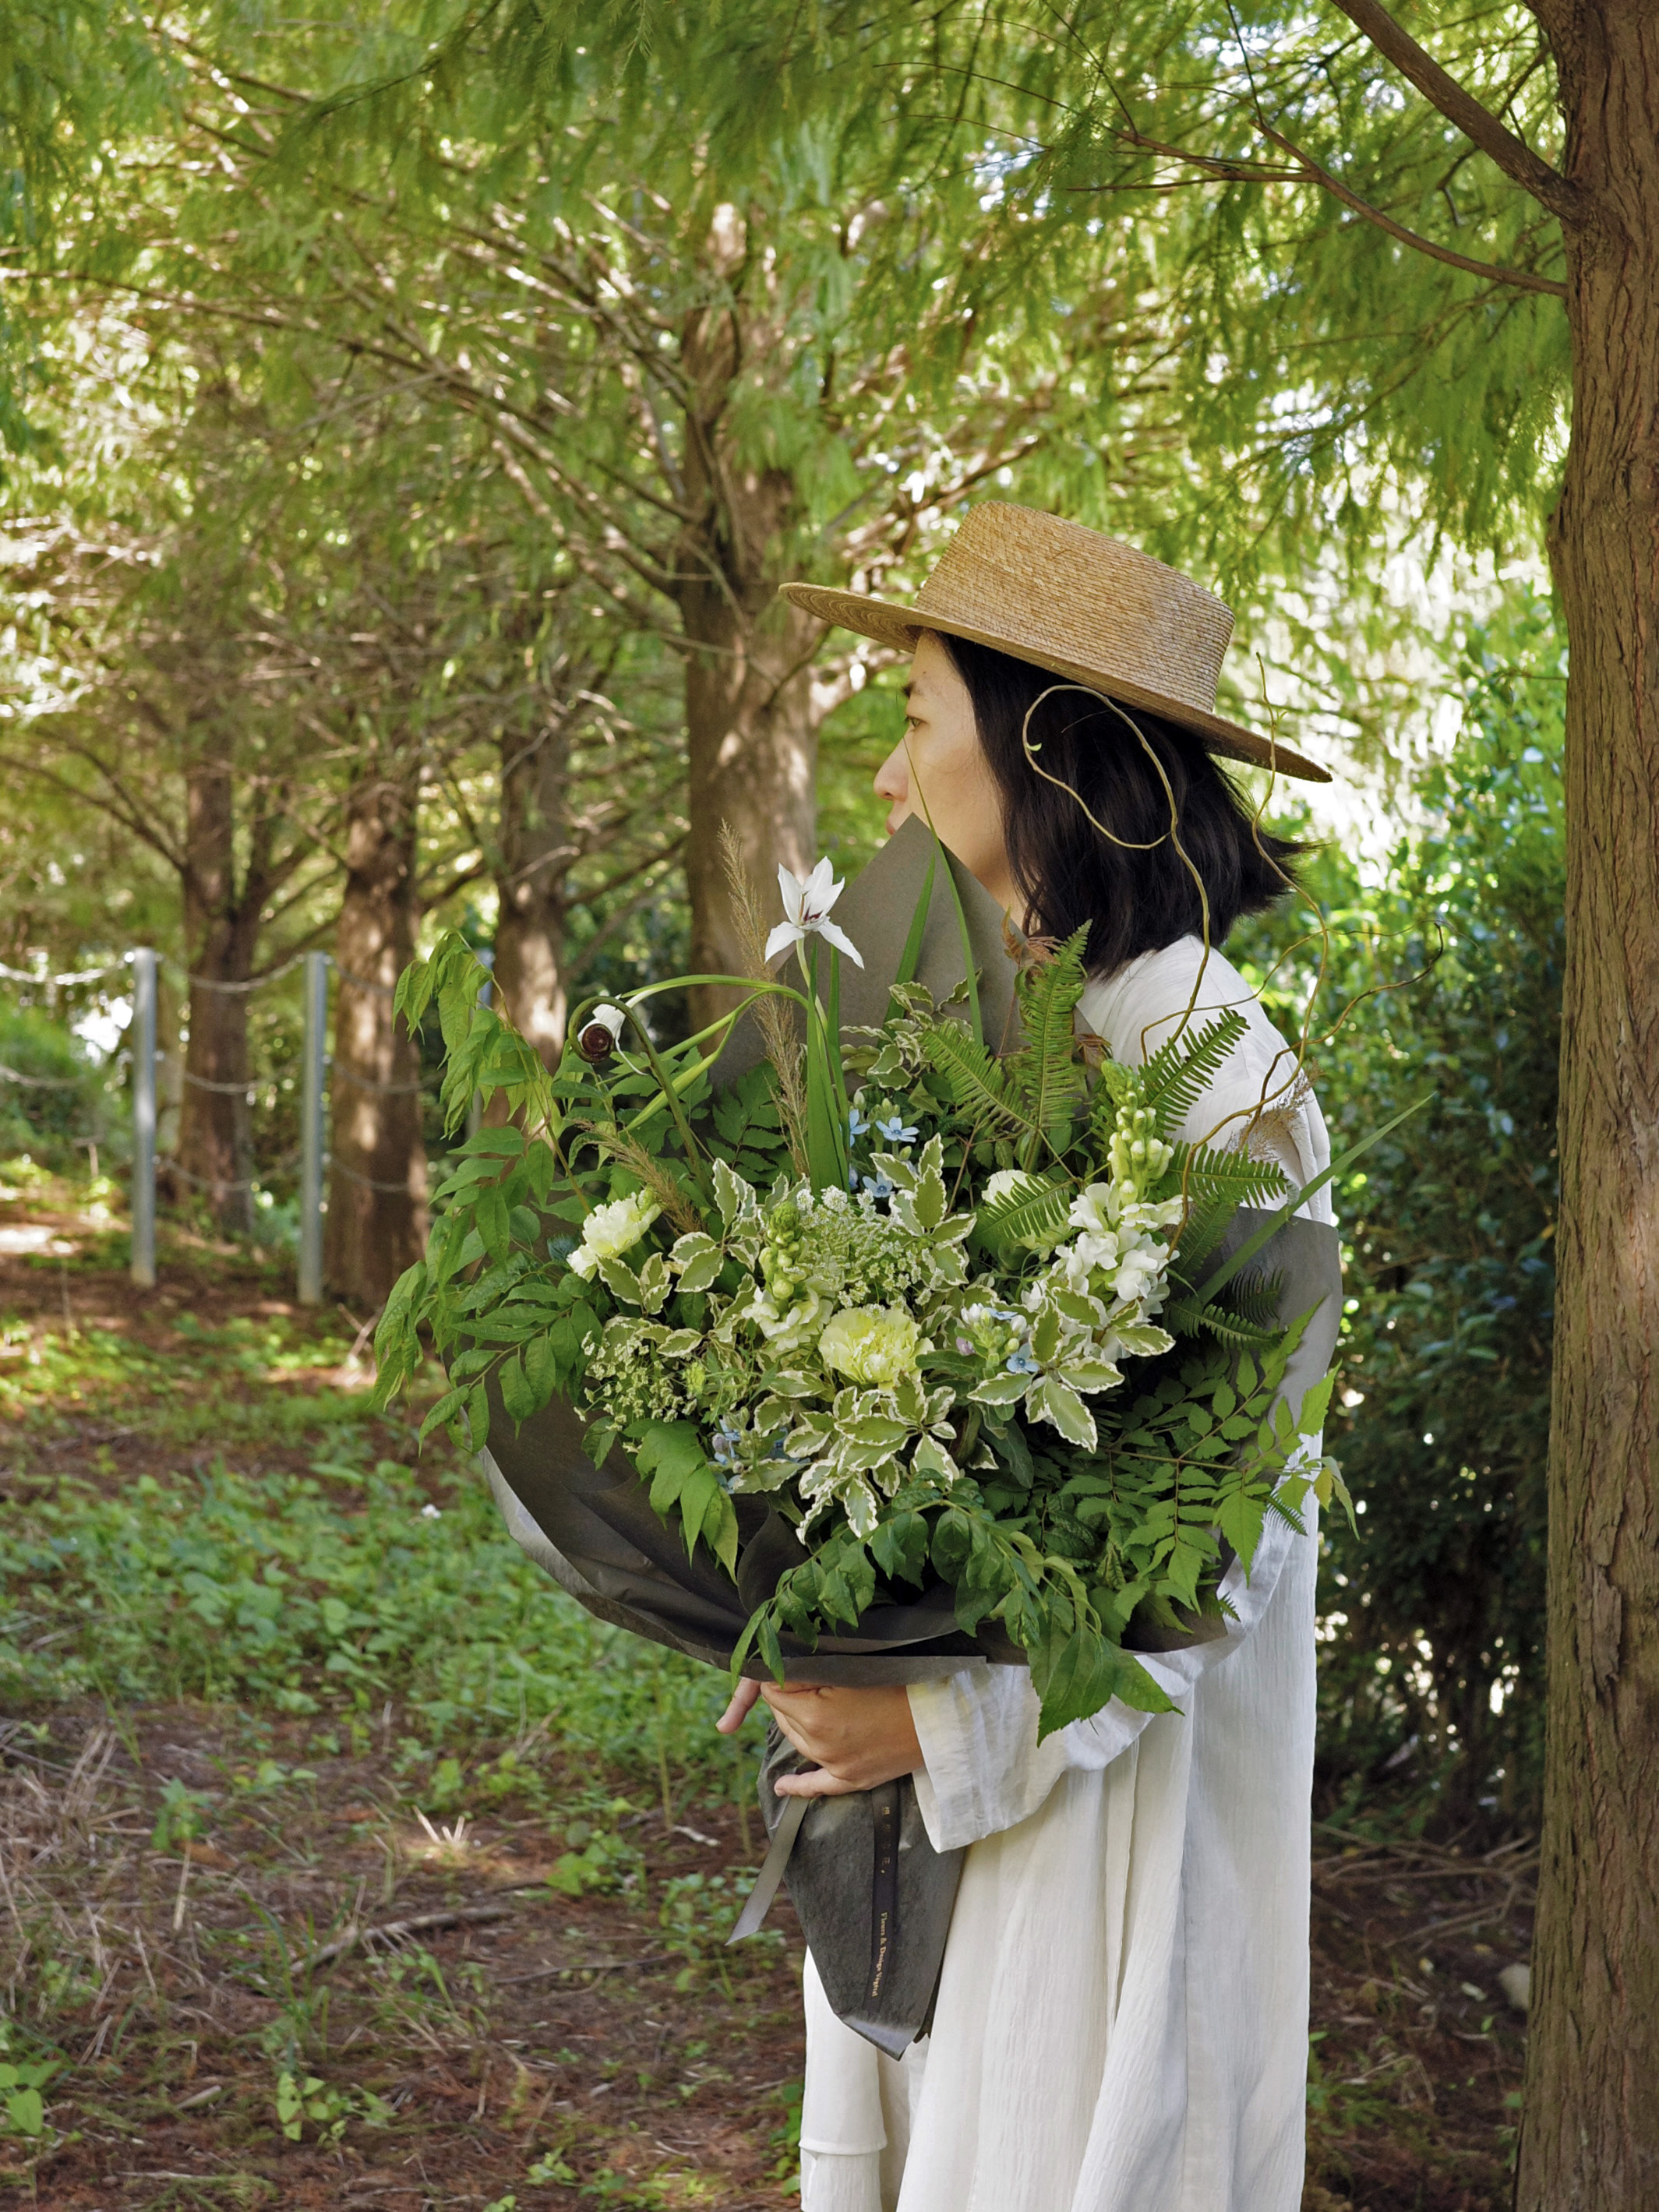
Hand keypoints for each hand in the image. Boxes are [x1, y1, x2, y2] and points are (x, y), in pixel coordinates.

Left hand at [761, 1682, 921, 1799]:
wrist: (935, 1717)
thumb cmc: (895, 1685)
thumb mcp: (847, 1670)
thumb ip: (808, 1673)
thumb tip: (778, 1673)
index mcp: (814, 1716)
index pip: (774, 1693)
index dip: (777, 1677)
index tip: (784, 1667)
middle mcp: (819, 1746)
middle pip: (784, 1717)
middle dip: (786, 1698)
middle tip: (798, 1679)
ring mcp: (835, 1766)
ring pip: (798, 1742)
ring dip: (796, 1723)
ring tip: (799, 1704)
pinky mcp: (852, 1779)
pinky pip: (817, 1787)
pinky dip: (797, 1788)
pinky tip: (781, 1787)